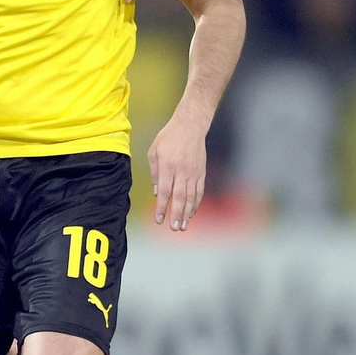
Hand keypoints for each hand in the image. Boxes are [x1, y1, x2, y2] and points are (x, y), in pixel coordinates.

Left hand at [147, 109, 207, 230]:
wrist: (190, 126)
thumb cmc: (169, 137)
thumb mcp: (154, 151)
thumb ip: (154, 173)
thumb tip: (156, 192)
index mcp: (168, 166)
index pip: (165, 191)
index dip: (162, 207)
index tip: (159, 220)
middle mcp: (182, 171)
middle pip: (180, 197)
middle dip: (177, 214)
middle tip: (174, 228)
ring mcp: (193, 173)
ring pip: (191, 197)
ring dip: (187, 213)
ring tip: (183, 226)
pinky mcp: (201, 172)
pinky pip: (199, 191)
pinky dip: (196, 203)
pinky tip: (192, 212)